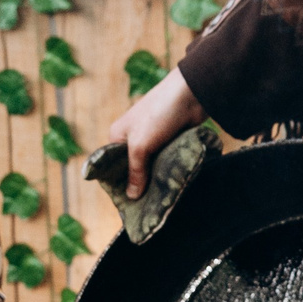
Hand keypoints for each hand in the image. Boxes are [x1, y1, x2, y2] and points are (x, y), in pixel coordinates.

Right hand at [107, 69, 205, 198]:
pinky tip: (169, 186)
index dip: (119, 184)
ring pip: (150, 166)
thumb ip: (135, 171)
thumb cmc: (159, 115)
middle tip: (146, 207)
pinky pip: (163, 161)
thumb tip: (132, 196)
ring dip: (154, 179)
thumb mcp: (141, 145)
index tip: (129, 204)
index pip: (112, 166)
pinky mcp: (169, 141)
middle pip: (132, 168)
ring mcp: (151, 140)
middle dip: (139, 184)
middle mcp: (132, 138)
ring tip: (159, 202)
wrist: (190, 94)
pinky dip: (166, 171)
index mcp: (117, 136)